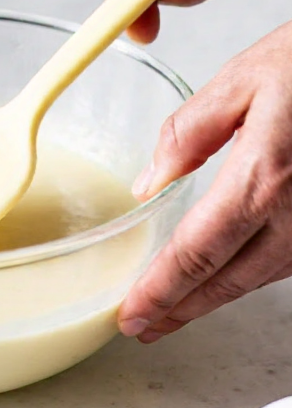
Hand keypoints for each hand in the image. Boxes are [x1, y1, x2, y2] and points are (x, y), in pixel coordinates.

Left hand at [118, 20, 291, 341]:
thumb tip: (150, 182)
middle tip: (142, 327)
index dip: (160, 292)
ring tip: (174, 307)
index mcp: (263, 178)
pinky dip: (247, 276)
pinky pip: (286, 262)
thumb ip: (190, 132)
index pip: (196, 253)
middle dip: (179, 310)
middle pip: (227, 280)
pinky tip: (225, 275)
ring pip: (258, 278)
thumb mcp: (243, 80)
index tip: (130, 315)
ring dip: (212, 297)